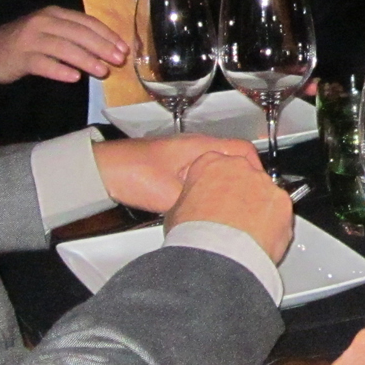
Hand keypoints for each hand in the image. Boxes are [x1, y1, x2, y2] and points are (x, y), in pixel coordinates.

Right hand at [0, 7, 126, 101]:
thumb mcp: (49, 31)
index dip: (107, 35)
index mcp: (54, 14)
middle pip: (78, 34)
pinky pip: (44, 64)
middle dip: (101, 47)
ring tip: (102, 72)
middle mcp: (43, 22)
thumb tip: (107, 49)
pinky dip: (60, 70)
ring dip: (86, 60)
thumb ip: (73, 36)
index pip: (86, 22)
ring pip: (64, 48)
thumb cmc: (24, 42)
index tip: (123, 48)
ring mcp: (30, 39)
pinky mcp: (20, 57)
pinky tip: (74, 78)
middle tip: (118, 61)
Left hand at [93, 133, 262, 213]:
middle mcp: (196, 148)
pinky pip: (203, 177)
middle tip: (249, 202)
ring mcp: (186, 158)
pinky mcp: (175, 169)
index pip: (243, 151)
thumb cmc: (131, 173)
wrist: (102, 172)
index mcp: (200, 147)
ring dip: (225, 186)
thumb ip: (198, 204)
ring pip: (217, 170)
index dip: (257, 171)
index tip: (262, 189)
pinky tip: (206, 206)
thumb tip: (219, 217)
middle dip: (243, 181)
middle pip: (233, 161)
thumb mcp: (170, 194)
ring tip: (230, 207)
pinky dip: (209, 190)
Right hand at [164, 147, 293, 262]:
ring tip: (247, 234)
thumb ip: (192, 202)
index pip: (217, 166)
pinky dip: (274, 223)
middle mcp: (239, 167)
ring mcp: (264, 183)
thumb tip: (194, 211)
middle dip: (241, 196)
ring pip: (265, 194)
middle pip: (244, 177)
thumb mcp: (177, 211)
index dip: (217, 186)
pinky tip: (261, 238)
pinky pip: (280, 211)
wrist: (216, 253)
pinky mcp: (283, 202)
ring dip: (259, 209)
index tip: (217, 200)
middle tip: (233, 219)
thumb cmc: (193, 233)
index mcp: (210, 163)